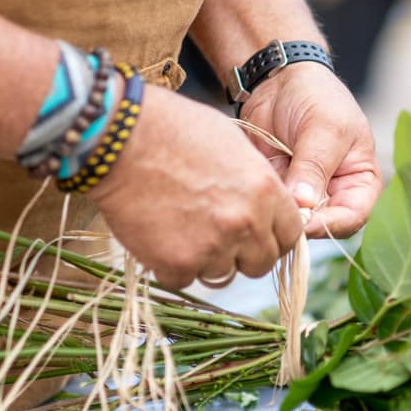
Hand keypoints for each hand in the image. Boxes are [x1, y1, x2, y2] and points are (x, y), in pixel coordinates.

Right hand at [88, 85, 302, 288]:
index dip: (273, 237)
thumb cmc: (172, 129)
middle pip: (262, 263)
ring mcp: (213, 247)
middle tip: (218, 237)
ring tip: (182, 230)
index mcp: (265, 192)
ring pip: (222, 273)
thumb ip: (256, 182)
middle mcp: (246, 223)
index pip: (290, 235)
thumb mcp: (232, 143)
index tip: (257, 234)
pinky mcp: (177, 263)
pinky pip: (184, 280)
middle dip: (243, 255)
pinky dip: (171, 267)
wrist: (120, 138)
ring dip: (206, 260)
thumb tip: (265, 205)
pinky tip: (158, 239)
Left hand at [240, 63, 382, 238]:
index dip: (329, 224)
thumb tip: (304, 205)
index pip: (352, 218)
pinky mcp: (278, 191)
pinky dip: (261, 203)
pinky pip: (270, 207)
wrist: (277, 79)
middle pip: (321, 225)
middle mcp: (334, 195)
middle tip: (277, 212)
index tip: (303, 221)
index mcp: (361, 182)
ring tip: (263, 196)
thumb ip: (315, 167)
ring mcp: (304, 195)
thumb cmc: (315, 96)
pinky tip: (251, 189)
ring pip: (292, 221)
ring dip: (278, 213)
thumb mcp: (324, 127)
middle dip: (300, 222)